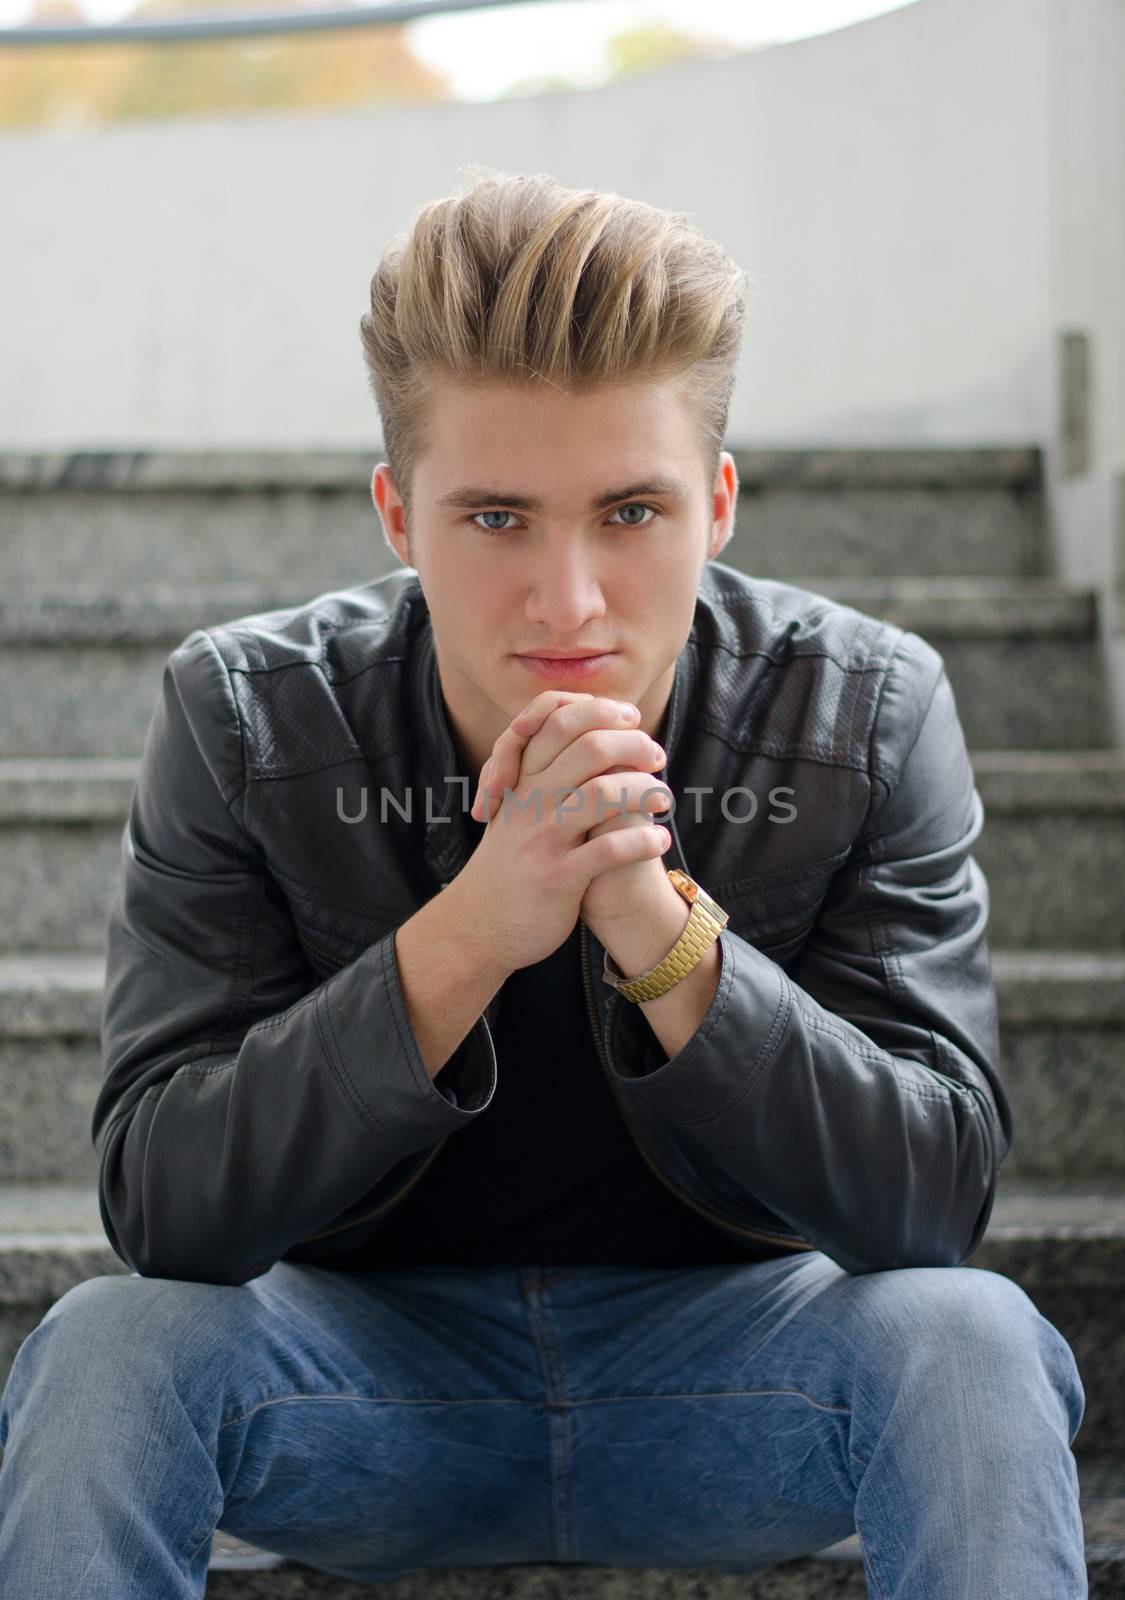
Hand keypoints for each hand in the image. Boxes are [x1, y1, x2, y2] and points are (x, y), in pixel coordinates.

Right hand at [458, 691, 672, 972]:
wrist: (479, 925)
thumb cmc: (511, 863)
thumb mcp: (517, 811)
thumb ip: (545, 776)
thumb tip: (592, 738)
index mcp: (522, 779)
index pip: (560, 719)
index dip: (602, 711)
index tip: (632, 721)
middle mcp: (530, 801)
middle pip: (589, 747)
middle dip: (633, 745)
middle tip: (656, 756)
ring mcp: (543, 838)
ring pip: (602, 793)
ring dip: (645, 791)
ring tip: (665, 799)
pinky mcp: (558, 877)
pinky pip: (609, 850)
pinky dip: (643, 842)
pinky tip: (658, 841)